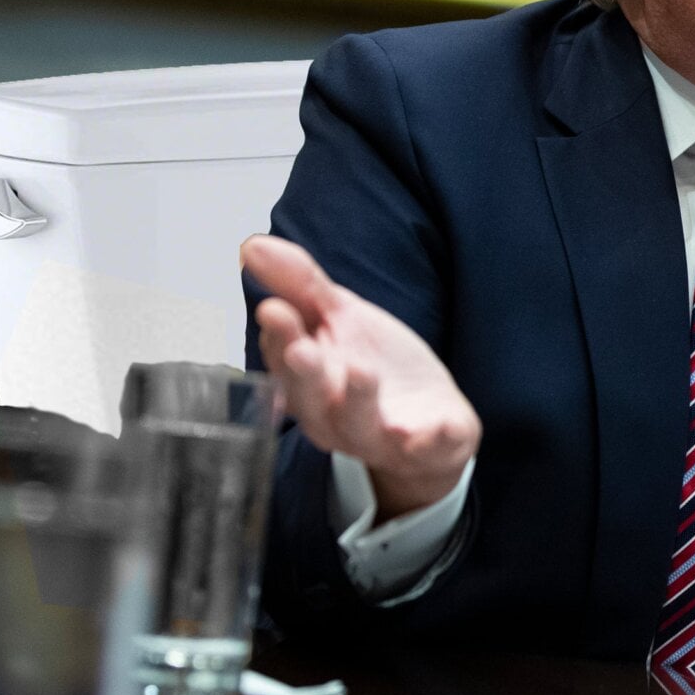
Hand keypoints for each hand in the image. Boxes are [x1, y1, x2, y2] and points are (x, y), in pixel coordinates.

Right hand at [242, 234, 481, 520]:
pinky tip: (442, 426)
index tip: (274, 309)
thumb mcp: (341, 318)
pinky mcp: (424, 448)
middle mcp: (333, 416)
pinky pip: (425, 449)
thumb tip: (251, 245)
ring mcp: (379, 435)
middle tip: (301, 350)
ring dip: (358, 399)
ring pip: (359, 426)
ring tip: (361, 371)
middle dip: (305, 374)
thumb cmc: (375, 368)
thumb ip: (300, 285)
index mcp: (308, 381)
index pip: (284, 358)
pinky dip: (433, 439)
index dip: (279, 336)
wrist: (431, 422)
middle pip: (311, 398)